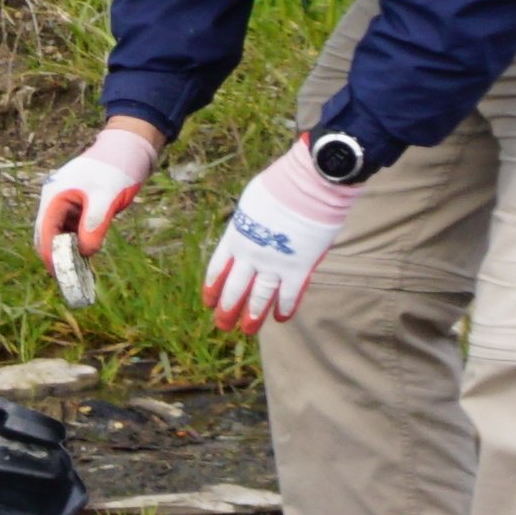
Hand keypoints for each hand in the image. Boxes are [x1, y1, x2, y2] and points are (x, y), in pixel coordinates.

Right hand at [31, 118, 163, 303]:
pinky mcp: (79, 203)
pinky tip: (88, 251)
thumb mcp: (107, 198)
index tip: (62, 276)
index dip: (51, 256)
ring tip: (81, 269)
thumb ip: (94, 225)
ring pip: (60, 232)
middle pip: (48, 234)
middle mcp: (55, 199)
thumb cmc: (117, 168)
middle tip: (72, 278)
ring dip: (68, 249)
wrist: (130, 146)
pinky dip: (77, 240)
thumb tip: (86, 253)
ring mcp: (66, 201)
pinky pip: (72, 227)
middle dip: (57, 256)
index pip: (45, 232)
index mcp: (55, 196)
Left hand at [203, 145, 362, 331]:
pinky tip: (280, 318)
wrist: (306, 184)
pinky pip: (290, 294)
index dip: (213, 287)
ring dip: (252, 315)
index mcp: (235, 237)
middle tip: (222, 325)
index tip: (208, 301)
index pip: (217, 268)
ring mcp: (274, 263)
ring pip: (259, 297)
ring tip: (247, 330)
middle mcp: (250, 255)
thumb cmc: (280, 186)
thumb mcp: (250, 204)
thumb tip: (246, 232)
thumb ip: (247, 225)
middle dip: (227, 309)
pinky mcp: (299, 267)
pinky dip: (285, 307)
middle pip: (235, 289)